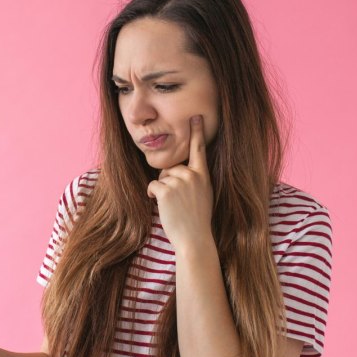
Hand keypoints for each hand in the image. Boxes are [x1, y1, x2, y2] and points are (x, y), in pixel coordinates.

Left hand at [146, 115, 213, 251]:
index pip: (199, 150)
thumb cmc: (197, 220)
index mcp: (203, 175)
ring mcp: (180, 182)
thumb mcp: (203, 195)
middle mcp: (192, 175)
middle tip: (178, 201)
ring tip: (173, 206)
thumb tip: (175, 171)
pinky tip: (161, 205)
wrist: (194, 239)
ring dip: (162, 190)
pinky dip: (153, 195)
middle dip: (168, 181)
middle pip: (171, 168)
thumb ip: (193, 179)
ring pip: (161, 177)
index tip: (195, 116)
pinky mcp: (166, 190)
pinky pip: (153, 185)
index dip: (197, 132)